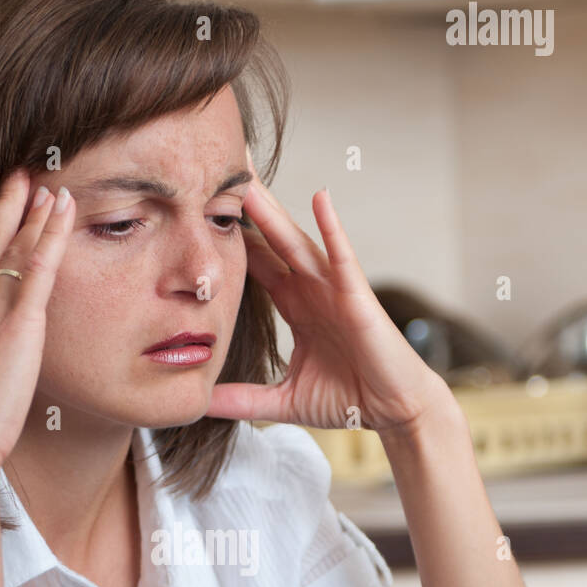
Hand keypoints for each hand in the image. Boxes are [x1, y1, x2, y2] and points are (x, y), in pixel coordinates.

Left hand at [206, 150, 451, 433]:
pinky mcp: (358, 297)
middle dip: (245, 211)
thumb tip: (198, 406)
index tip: (193, 214)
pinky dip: (332, 227)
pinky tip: (320, 198)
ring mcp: (335, 289)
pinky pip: (343, 256)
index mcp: (295, 306)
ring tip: (248, 178)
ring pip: (297, 242)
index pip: (255, 265)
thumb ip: (242, 400)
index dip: (227, 240)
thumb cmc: (348, 399)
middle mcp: (312, 289)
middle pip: (270, 242)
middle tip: (214, 174)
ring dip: (274, 211)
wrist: (393, 412)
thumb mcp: (283, 401)